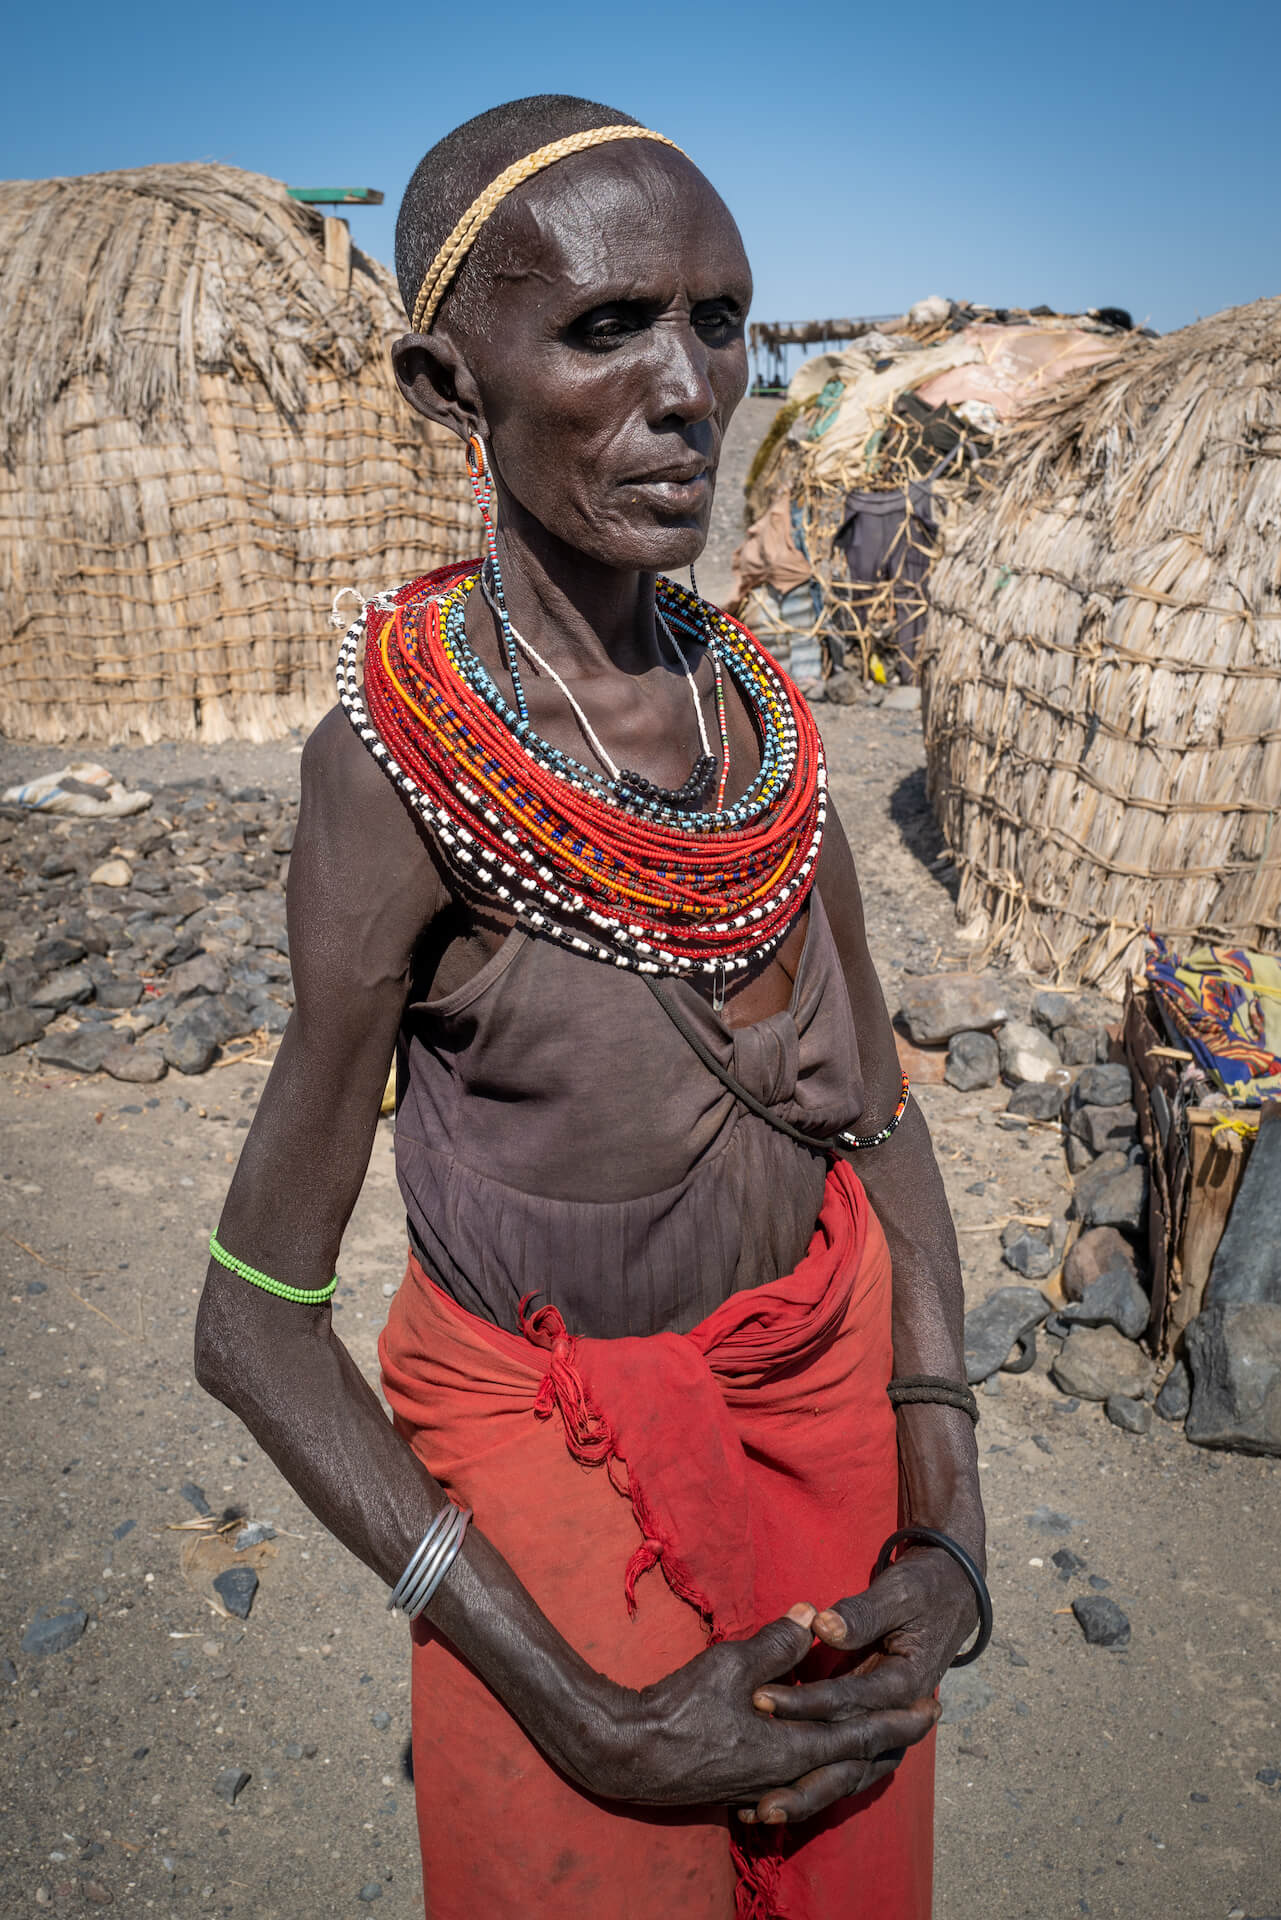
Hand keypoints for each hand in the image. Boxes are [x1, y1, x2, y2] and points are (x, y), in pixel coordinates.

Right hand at [585, 1604, 937, 1814]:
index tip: (932, 1708)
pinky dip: (825, 1771)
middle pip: (854, 1765)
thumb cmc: (678, 1711)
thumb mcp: (729, 1667)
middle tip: (923, 1723)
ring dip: (861, 1757)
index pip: (860, 1734)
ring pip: (829, 1778)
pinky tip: (824, 1762)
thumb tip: (811, 1614)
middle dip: (891, 1741)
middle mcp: (787, 1776)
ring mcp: (765, 1788)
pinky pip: (801, 1784)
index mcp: (791, 1748)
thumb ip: (775, 1645)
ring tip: (885, 1741)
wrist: (628, 1757)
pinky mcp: (744, 1789)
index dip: (897, 1720)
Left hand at [743, 1548, 976, 1824]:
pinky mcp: (877, 1732)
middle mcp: (900, 1716)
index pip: (848, 1700)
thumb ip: (862, 1613)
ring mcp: (891, 1729)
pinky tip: (777, 1803)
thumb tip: (824, 1625)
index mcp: (906, 1683)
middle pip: (850, 1757)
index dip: (803, 1703)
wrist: (951, 1596)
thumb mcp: (898, 1593)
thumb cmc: (921, 1590)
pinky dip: (815, 1786)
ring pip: (849, 1774)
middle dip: (804, 1780)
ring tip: (762, 1816)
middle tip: (761, 1802)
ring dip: (808, 1796)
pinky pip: (846, 1767)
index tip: (757, 1701)